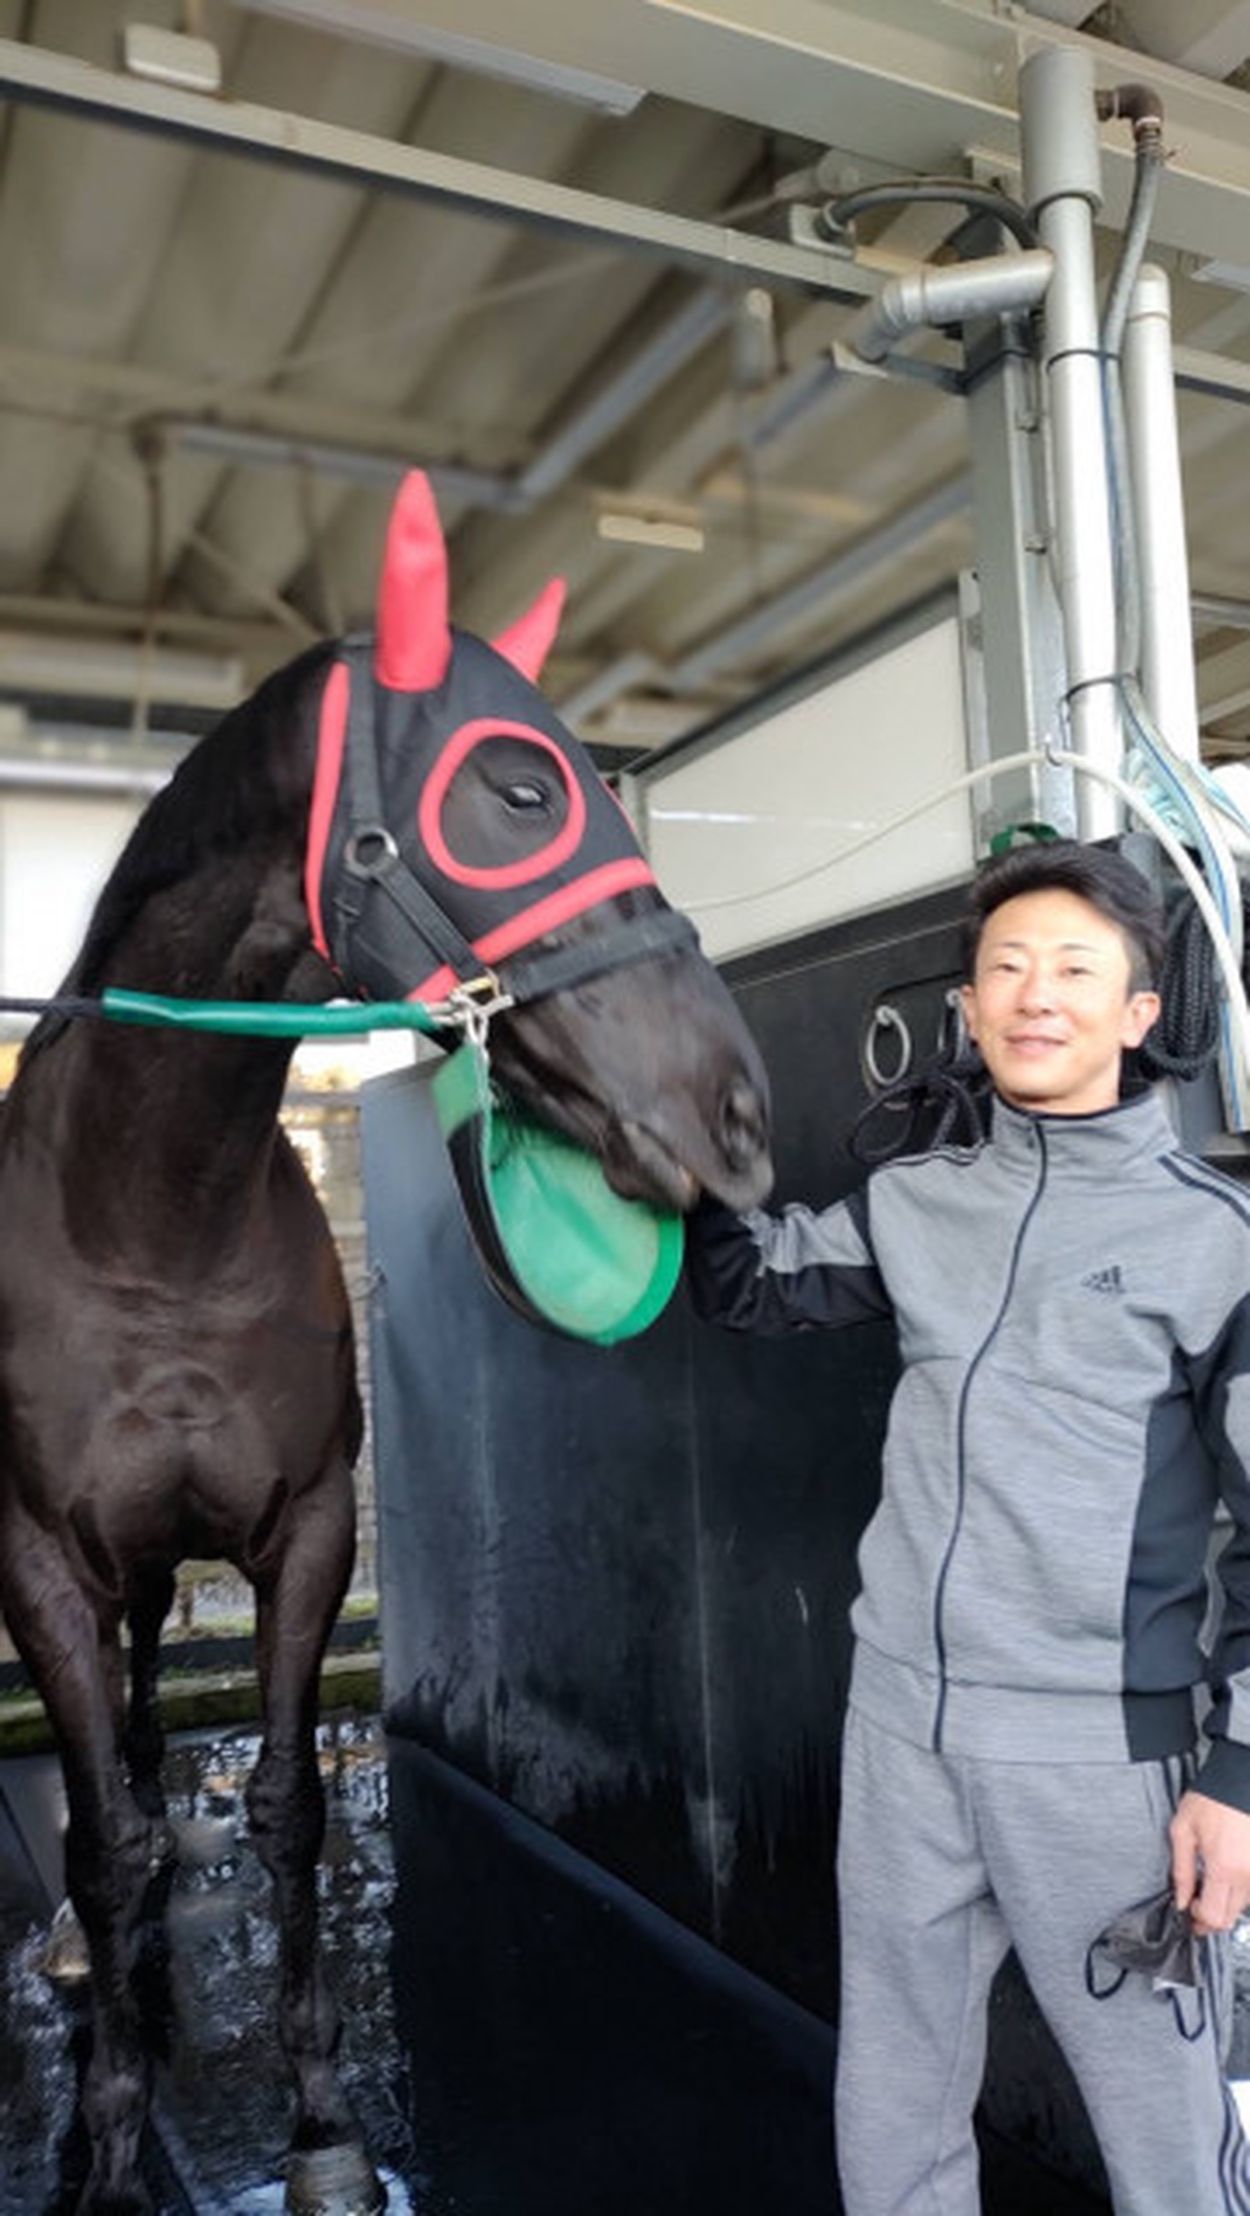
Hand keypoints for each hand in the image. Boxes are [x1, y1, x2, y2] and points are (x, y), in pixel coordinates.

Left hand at [1170, 1789, 1249, 1934]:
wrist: (1241, 1778)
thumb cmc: (1212, 1798)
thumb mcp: (1183, 1830)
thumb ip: (1181, 1870)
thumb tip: (1181, 1899)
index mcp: (1223, 1868)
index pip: (1213, 1916)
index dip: (1197, 1918)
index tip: (1189, 1908)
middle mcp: (1247, 1875)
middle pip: (1230, 1917)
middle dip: (1211, 1915)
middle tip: (1197, 1904)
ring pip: (1243, 1905)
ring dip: (1226, 1901)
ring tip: (1212, 1880)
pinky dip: (1239, 1887)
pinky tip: (1227, 1870)